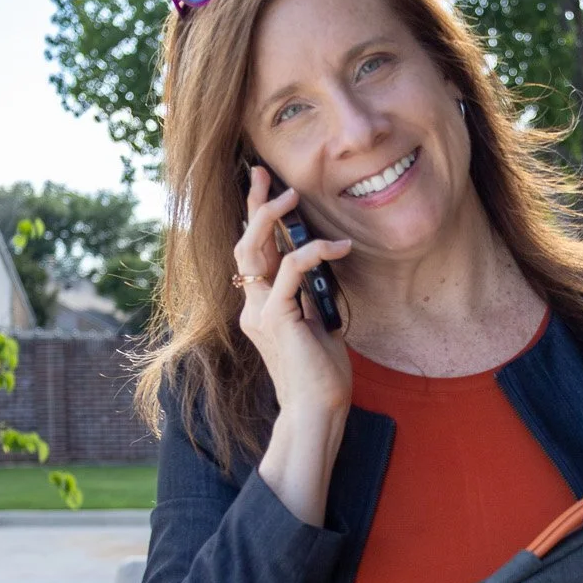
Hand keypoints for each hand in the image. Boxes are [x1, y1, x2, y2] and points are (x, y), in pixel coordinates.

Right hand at [235, 168, 352, 417]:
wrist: (317, 409)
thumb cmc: (322, 373)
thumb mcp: (317, 323)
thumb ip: (309, 295)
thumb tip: (320, 266)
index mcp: (262, 306)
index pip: (253, 254)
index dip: (254, 219)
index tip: (263, 187)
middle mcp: (253, 306)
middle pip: (243, 245)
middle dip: (252, 205)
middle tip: (262, 173)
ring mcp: (260, 311)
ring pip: (252, 252)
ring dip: (269, 218)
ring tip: (291, 196)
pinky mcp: (277, 318)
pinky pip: (290, 271)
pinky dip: (313, 252)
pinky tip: (338, 246)